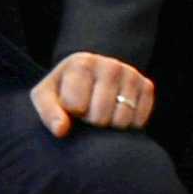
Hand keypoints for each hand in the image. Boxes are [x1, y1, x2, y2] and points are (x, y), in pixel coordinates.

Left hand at [33, 51, 153, 135]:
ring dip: (110, 124)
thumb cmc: (63, 89)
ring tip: (101, 110)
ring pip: (122, 121)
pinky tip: (117, 111)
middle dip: (91, 120)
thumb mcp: (45, 96)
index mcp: (81, 63)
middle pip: (101, 117)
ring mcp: (131, 74)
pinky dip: (128, 124)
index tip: (70, 105)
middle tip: (87, 109)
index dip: (72, 113)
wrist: (89, 76)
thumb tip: (61, 130)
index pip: (77, 106)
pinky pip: (139, 121)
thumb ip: (48, 112)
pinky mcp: (146, 86)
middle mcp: (110, 65)